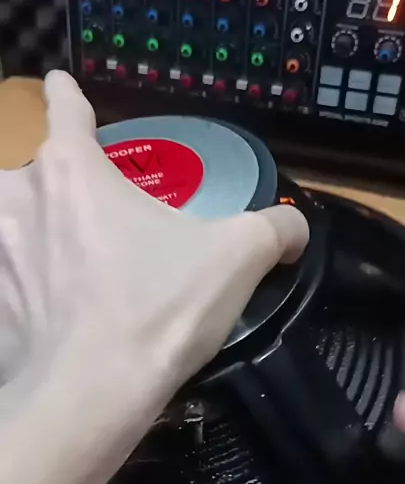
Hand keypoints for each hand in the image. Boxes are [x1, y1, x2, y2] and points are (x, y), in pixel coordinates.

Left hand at [0, 70, 308, 447]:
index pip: (65, 108)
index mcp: (73, 168)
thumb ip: (272, 229)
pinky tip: (53, 315)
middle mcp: (21, 196)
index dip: (66, 95)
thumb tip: (296, 227)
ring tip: (73, 270)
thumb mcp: (236, 259)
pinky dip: (26, 285)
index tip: (61, 86)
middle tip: (99, 225)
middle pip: (39, 172)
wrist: (90, 397)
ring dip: (37, 234)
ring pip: (14, 221)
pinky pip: (9, 276)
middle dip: (64, 189)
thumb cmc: (160, 310)